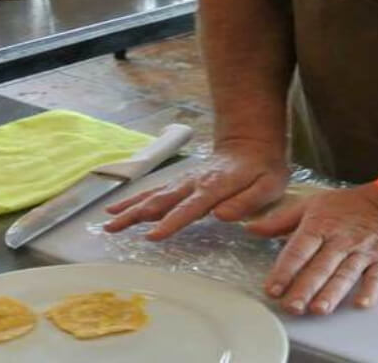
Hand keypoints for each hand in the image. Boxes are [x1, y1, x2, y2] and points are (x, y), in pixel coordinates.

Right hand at [102, 140, 287, 239]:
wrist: (251, 141)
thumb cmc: (264, 168)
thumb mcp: (269, 185)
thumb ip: (247, 201)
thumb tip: (221, 216)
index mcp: (215, 186)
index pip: (190, 208)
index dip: (171, 222)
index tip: (152, 236)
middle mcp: (194, 182)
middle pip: (161, 200)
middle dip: (136, 215)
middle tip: (112, 229)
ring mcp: (184, 180)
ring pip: (153, 195)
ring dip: (130, 208)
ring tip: (107, 222)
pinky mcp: (180, 181)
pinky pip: (154, 191)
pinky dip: (135, 200)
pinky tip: (118, 209)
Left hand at [245, 185, 377, 314]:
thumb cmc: (350, 205)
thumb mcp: (311, 204)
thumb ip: (280, 221)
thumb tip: (251, 228)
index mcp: (320, 225)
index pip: (299, 250)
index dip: (285, 270)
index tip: (273, 288)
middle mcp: (341, 240)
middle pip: (320, 266)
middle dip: (305, 288)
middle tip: (292, 306)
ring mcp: (363, 251)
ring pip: (345, 274)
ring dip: (332, 292)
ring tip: (319, 309)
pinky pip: (377, 276)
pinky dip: (370, 290)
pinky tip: (361, 303)